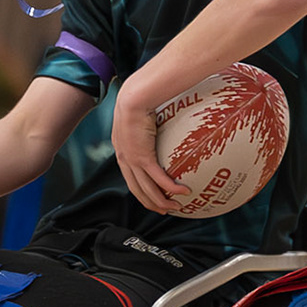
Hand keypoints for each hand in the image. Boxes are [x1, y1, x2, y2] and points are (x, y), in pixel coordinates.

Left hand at [111, 85, 189, 213]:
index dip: (141, 191)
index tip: (152, 197)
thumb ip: (151, 124)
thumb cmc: (140, 99)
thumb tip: (166, 122)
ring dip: (162, 201)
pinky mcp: (143, 157)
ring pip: (147, 189)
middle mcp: (125, 159)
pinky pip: (159, 179)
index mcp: (122, 150)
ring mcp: (133, 160)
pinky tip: (183, 192)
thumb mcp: (142, 115)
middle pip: (137, 189)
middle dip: (151, 203)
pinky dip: (171, 188)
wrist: (134, 97)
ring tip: (176, 207)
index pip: (131, 177)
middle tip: (164, 210)